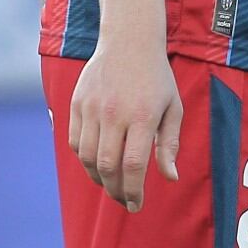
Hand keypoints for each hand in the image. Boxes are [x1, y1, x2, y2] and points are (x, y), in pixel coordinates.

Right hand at [67, 38, 182, 211]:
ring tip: (110, 184)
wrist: (129, 42)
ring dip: (97, 178)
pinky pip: (74, 142)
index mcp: (143, 116)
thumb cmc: (157, 78)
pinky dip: (83, 159)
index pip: (133, 165)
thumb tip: (170, 178)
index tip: (136, 205)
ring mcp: (92, 108)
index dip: (133, 191)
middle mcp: (114, 113)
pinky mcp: (76, 104)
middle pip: (107, 166)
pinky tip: (96, 162)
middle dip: (114, 190)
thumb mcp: (173, 108)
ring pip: (86, 158)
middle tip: (123, 200)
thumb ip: (170, 144)